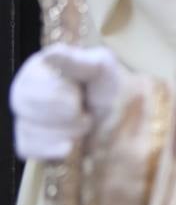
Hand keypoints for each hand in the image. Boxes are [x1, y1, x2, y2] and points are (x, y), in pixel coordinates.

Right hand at [11, 44, 121, 161]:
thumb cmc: (111, 89)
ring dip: (65, 132)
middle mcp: (26, 90)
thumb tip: (49, 54)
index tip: (82, 93)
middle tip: (87, 111)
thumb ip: (76, 61)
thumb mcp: (102, 68)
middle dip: (67, 113)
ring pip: (29, 129)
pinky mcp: (28, 142)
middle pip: (27, 106)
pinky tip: (70, 145)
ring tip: (84, 124)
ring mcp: (25, 117)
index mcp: (39, 68)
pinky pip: (27, 149)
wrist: (121, 121)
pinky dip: (53, 150)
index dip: (62, 93)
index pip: (33, 84)